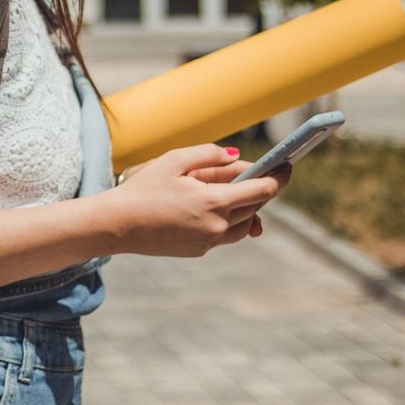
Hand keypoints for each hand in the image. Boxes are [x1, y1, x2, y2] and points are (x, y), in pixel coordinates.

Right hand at [109, 145, 285, 256]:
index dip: (279, 176)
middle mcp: (217, 225)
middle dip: (260, 187)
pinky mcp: (199, 250)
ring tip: (237, 189)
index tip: (288, 166)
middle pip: (255, 206)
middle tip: (259, 171)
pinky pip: (224, 234)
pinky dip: (227, 219)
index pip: (262, 189)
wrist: (117, 225)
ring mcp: (209, 241)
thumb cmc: (142, 188)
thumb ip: (208, 155)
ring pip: (244, 224)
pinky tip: (213, 206)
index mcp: (214, 201)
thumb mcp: (174, 160)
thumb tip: (236, 157)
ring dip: (246, 207)